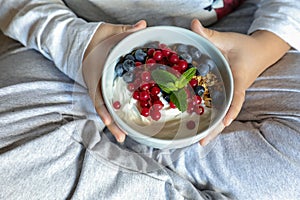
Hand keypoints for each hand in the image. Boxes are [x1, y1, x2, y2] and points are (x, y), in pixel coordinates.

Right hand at [82, 20, 146, 142]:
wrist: (86, 43)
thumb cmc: (97, 40)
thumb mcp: (109, 33)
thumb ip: (125, 31)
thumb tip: (143, 25)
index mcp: (96, 75)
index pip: (97, 95)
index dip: (103, 109)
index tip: (109, 121)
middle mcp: (98, 86)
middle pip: (105, 108)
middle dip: (113, 124)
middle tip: (122, 138)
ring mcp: (102, 89)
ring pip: (109, 109)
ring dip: (117, 123)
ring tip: (125, 136)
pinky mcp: (107, 90)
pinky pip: (113, 103)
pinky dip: (118, 114)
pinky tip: (129, 122)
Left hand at [190, 19, 289, 145]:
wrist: (259, 51)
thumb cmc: (244, 46)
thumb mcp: (228, 39)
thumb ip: (210, 35)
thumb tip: (193, 25)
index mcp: (239, 79)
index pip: (237, 97)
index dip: (231, 109)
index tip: (225, 122)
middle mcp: (235, 90)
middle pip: (226, 113)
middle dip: (215, 129)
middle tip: (201, 143)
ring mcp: (231, 94)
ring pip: (222, 113)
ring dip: (212, 127)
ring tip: (198, 141)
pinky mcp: (227, 93)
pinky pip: (220, 107)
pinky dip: (212, 116)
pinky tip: (199, 124)